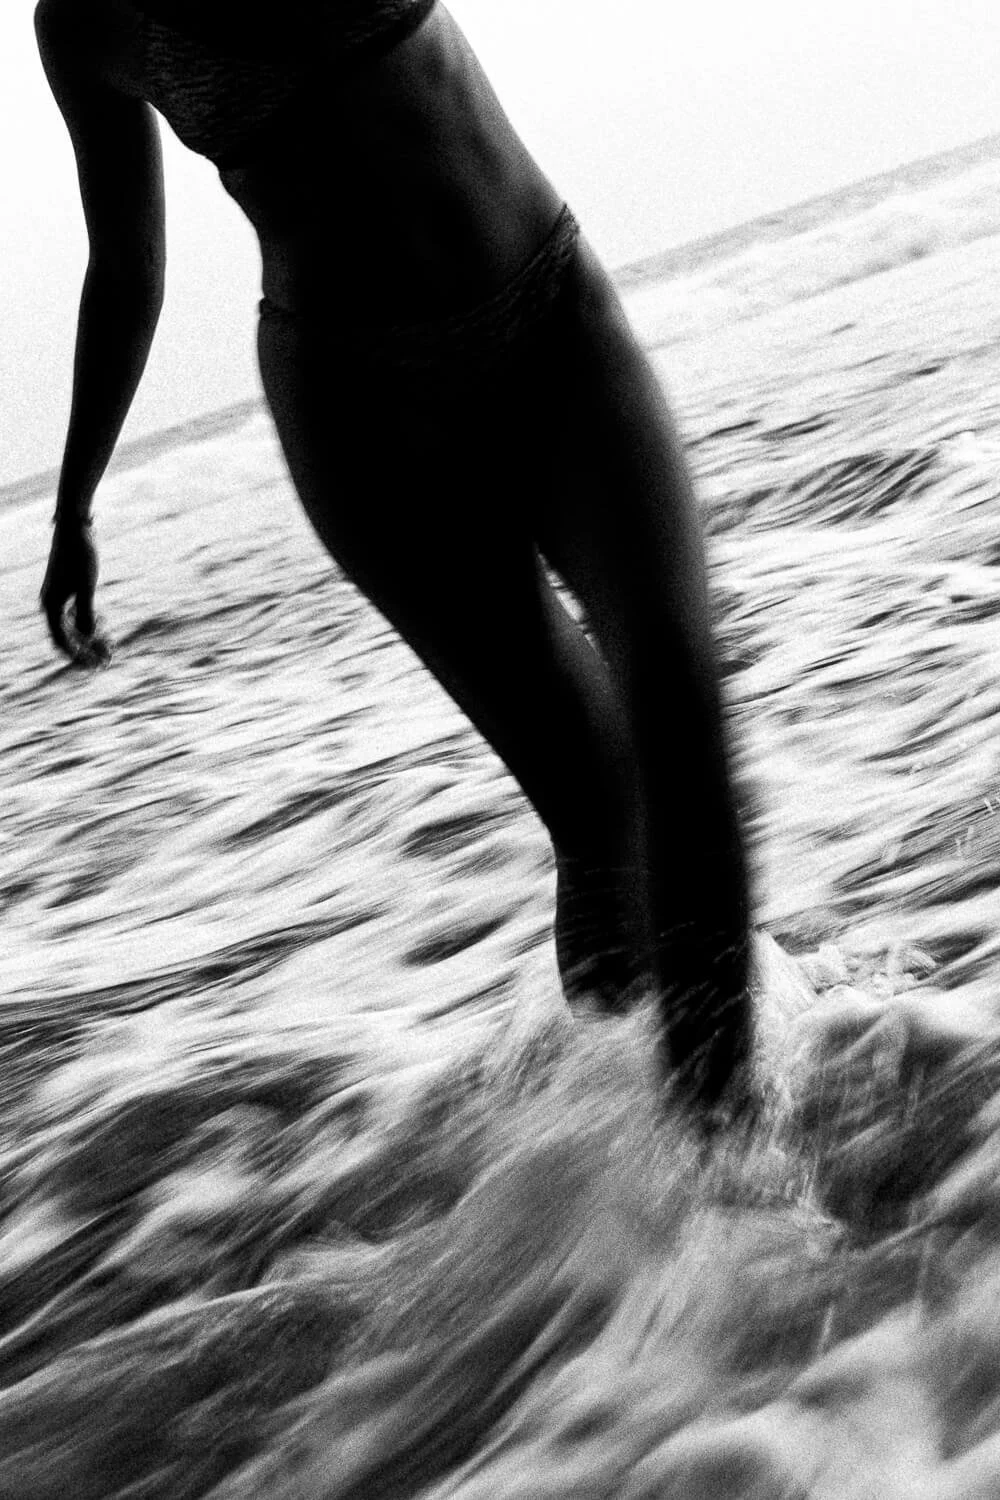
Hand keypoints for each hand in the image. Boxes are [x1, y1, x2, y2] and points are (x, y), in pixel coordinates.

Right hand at [40, 518, 111, 667]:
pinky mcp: (65, 589)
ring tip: (109, 645)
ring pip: (72, 626)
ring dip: (89, 637)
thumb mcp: (86, 586)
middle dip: (86, 650)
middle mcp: (50, 603)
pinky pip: (74, 613)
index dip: (78, 657)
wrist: (75, 527)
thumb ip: (86, 613)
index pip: (61, 642)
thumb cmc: (80, 554)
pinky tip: (103, 620)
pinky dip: (88, 621)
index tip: (95, 666)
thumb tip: (88, 637)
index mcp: (50, 605)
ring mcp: (57, 597)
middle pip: (67, 637)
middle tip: (107, 660)